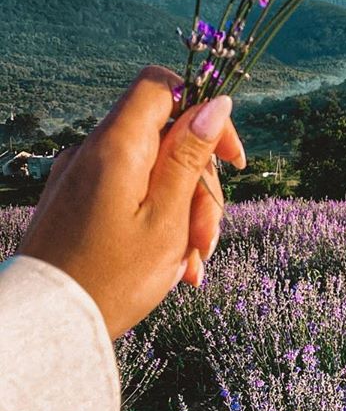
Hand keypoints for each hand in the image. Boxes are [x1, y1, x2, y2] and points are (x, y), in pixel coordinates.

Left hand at [17, 66, 245, 338]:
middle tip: (207, 236)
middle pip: (167, 138)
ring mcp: (83, 177)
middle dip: (201, 184)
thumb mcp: (168, 216)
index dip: (204, 111)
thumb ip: (190, 154)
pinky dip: (159, 223)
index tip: (231, 157)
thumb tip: (215, 103)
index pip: (163, 86)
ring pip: (155, 173)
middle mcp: (94, 152)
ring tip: (193, 263)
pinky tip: (175, 266)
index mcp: (117, 146)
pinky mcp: (78, 203)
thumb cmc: (113, 276)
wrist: (50, 325)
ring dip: (185, 213)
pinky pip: (132, 197)